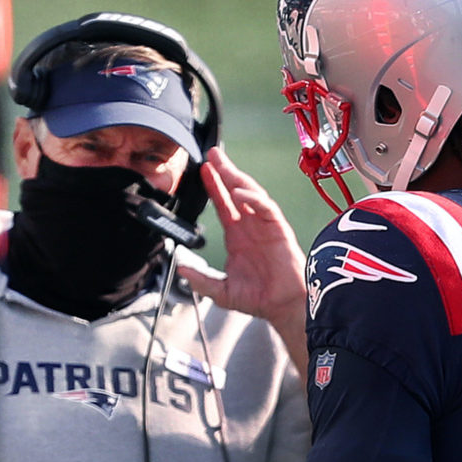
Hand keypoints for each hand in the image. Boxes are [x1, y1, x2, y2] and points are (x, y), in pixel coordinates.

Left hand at [178, 148, 307, 375]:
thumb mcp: (221, 290)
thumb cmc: (258, 297)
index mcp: (237, 236)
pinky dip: (252, 198)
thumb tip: (180, 267)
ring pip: (250, 194)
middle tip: (212, 154)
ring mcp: (264, 225)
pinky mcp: (277, 228)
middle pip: (235, 191)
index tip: (202, 170)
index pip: (222, 205)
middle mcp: (250, 226)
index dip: (213, 187)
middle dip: (224, 171)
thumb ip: (200, 279)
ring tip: (223, 166)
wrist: (282, 306)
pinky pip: (265, 207)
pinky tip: (238, 193)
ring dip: (237, 178)